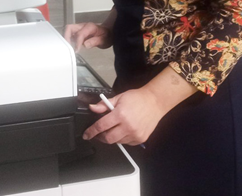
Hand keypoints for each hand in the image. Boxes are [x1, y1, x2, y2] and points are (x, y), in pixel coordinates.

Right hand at [64, 22, 111, 51]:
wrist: (108, 32)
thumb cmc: (106, 36)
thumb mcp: (104, 40)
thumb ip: (95, 41)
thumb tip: (85, 45)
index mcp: (90, 27)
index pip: (80, 34)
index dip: (77, 42)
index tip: (76, 51)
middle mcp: (83, 26)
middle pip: (69, 28)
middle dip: (66, 37)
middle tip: (67, 47)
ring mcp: (79, 28)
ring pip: (68, 30)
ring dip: (66, 38)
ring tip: (67, 48)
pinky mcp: (77, 32)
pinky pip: (70, 34)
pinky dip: (68, 40)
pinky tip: (70, 47)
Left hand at [82, 67, 198, 145]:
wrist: (155, 102)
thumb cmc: (137, 98)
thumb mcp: (119, 97)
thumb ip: (104, 104)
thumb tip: (92, 108)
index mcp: (120, 114)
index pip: (101, 126)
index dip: (91, 131)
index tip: (86, 135)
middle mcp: (128, 126)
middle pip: (108, 138)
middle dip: (100, 137)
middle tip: (97, 134)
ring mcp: (135, 134)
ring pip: (117, 141)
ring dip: (111, 137)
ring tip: (113, 128)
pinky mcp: (140, 139)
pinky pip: (126, 143)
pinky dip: (121, 138)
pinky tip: (123, 130)